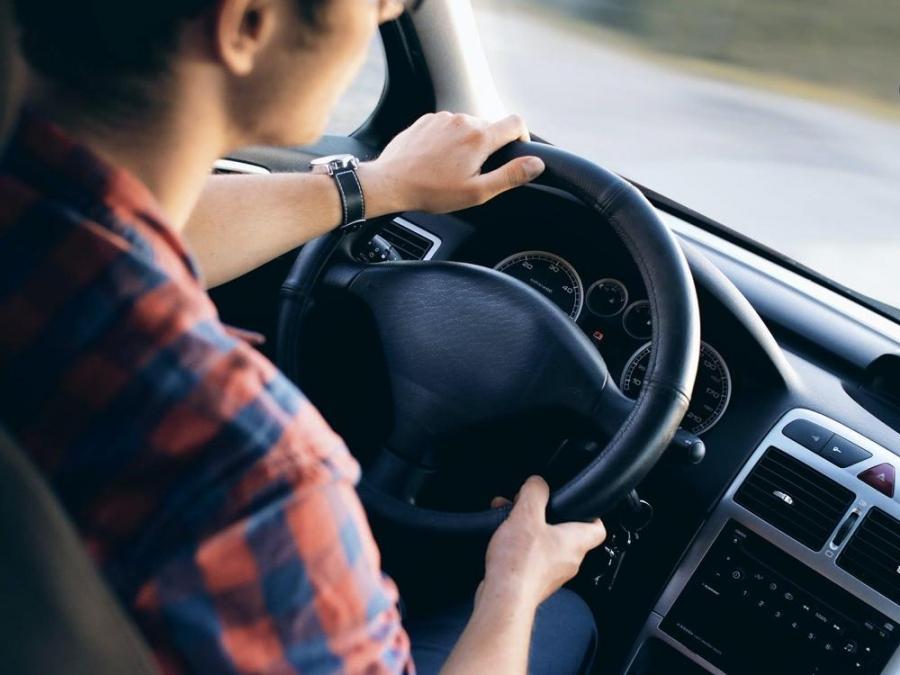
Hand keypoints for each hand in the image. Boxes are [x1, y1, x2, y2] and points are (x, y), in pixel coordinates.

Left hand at [358, 112, 545, 215]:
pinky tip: (436, 160)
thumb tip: (536, 164)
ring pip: (467, 127)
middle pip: (490, 127)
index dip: (522, 137)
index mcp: (480, 137)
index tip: (516, 151)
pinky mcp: (426, 120)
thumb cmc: (431, 191)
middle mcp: (463, 120)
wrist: (390, 182)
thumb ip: (510, 176)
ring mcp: (443, 118)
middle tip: (474, 173)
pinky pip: (446, 127)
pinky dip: (448, 140)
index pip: (516, 123)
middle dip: (488, 148)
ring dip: (466, 144)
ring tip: (451, 169)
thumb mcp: (477, 191)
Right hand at [481, 476, 605, 610]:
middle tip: (529, 506)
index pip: (598, 528)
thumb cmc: (519, 564)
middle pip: (566, 533)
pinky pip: (531, 559)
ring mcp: (552, 574)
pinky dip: (519, 546)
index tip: (578, 503)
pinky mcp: (534, 583)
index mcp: (575, 542)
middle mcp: (568, 561)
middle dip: (545, 516)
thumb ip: (535, 493)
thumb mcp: (526, 515)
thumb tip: (538, 482)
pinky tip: (502, 540)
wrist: (503, 599)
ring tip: (509, 519)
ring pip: (545, 545)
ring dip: (528, 530)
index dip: (590, 513)